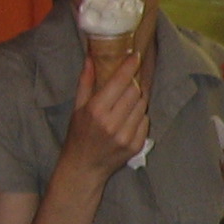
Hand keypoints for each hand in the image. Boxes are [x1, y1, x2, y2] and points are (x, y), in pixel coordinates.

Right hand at [60, 46, 148, 180]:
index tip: (135, 56)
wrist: (84, 167)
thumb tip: (90, 56)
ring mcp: (125, 135)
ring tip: (126, 103)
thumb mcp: (77, 108)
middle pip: (134, 91)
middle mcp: (112, 123)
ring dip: (137, 100)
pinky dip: (140, 116)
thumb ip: (85, 82)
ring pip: (142, 105)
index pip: (119, 82)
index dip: (129, 66)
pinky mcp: (135, 145)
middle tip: (128, 83)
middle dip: (133, 84)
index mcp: (96, 111)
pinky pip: (146, 121)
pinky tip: (128, 119)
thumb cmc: (78, 135)